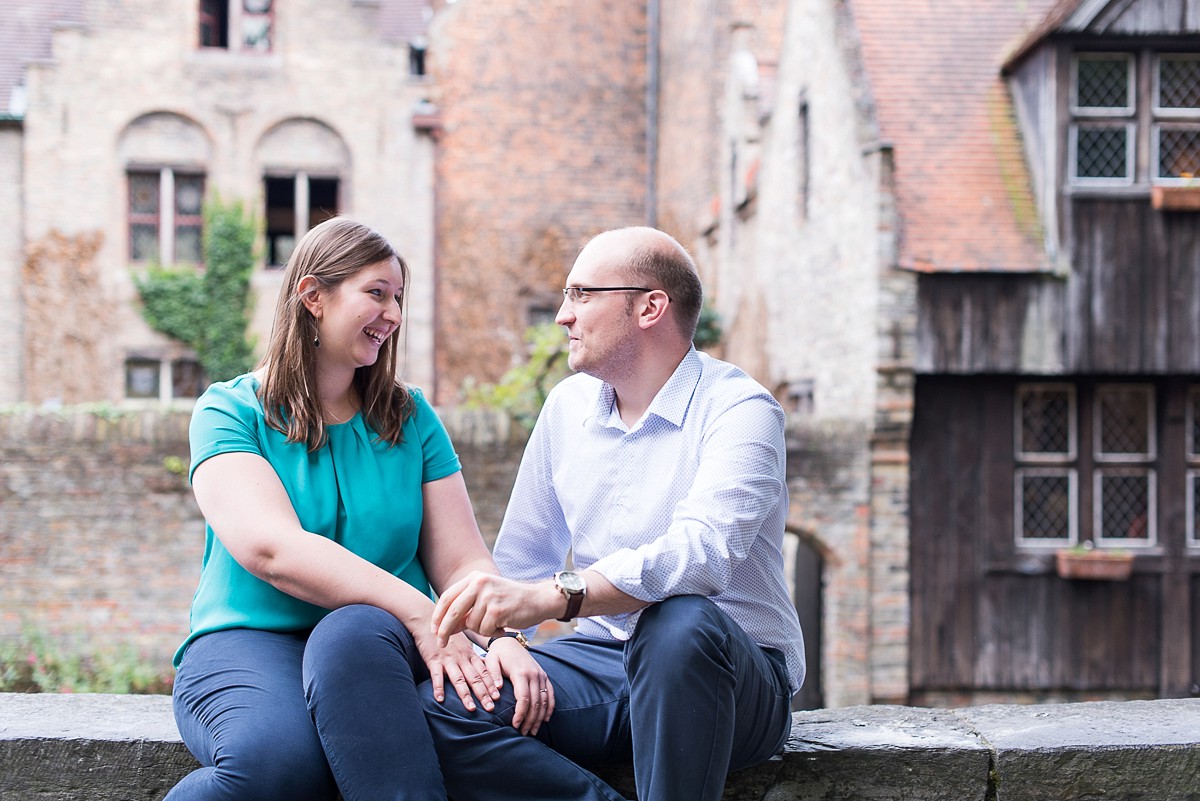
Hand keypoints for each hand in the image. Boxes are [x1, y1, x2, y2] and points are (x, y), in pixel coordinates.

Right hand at [413, 628, 500, 712]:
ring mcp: (448, 660)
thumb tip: (486, 666)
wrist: (428, 620)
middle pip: (474, 678)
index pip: (483, 672)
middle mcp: (461, 658)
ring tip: (471, 708)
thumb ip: (473, 657)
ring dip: (465, 695)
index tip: (498, 697)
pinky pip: (436, 675)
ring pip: (458, 679)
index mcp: (469, 655)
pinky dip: (438, 687)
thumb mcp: (464, 644)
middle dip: (483, 694)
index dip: (491, 684)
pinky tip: (441, 699)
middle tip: (491, 708)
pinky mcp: (433, 660)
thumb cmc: (447, 635)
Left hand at [432, 571, 554, 645]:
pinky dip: (492, 632)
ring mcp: (489, 595)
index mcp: (474, 578)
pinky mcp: (497, 609)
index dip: (437, 616)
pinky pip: (484, 630)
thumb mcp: (485, 599)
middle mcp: (479, 583)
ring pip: (471, 624)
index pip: (447, 597)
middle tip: (441, 644)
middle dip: (444, 630)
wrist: (538, 600)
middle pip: (452, 611)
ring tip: (495, 623)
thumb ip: (465, 610)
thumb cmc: (510, 602)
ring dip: (481, 630)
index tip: (433, 630)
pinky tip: (503, 625)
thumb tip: (443, 628)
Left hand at [486, 637, 554, 735]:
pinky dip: (549, 708)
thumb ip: (493, 675)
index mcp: (521, 673)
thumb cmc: (498, 655)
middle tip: (523, 733)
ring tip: (532, 731)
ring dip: (539, 718)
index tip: (514, 725)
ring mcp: (541, 675)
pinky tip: (545, 719)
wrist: (509, 642)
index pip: (524, 698)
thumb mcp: (491, 661)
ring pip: (544, 701)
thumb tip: (497, 691)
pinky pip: (550, 694)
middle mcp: (534, 674)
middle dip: (530, 720)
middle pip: (535, 703)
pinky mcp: (544, 676)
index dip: (520, 714)